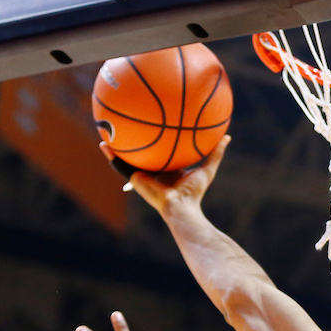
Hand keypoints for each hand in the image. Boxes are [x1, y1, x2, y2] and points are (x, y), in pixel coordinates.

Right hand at [100, 134, 230, 216]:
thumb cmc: (194, 192)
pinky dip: (111, 155)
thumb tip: (228, 136)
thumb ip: (216, 153)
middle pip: (143, 153)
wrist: (181, 207)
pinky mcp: (134, 179)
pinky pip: (120, 165)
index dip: (157, 141)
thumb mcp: (207, 169)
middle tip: (128, 123)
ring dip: (117, 145)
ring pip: (127, 158)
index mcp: (168, 169)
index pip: (161, 152)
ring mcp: (143, 175)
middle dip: (135, 140)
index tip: (154, 126)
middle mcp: (154, 171)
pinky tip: (103, 143)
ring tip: (106, 129)